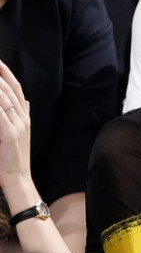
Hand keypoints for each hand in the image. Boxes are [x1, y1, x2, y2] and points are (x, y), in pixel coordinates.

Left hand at [0, 60, 31, 191]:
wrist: (19, 179)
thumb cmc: (13, 159)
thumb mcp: (19, 134)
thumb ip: (22, 116)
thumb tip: (25, 101)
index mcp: (24, 117)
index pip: (16, 89)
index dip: (7, 73)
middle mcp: (22, 118)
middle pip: (9, 89)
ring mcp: (17, 125)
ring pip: (3, 98)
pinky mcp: (10, 134)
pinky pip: (0, 113)